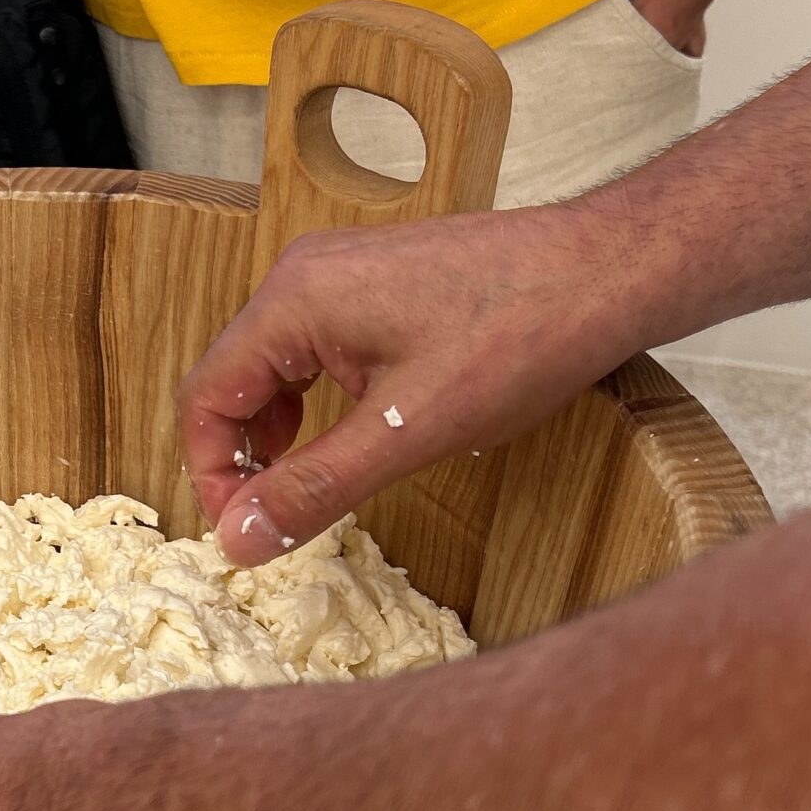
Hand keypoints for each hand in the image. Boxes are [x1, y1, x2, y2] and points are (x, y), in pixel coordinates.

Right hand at [179, 205, 654, 564]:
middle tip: (275, 519)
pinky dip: (312, 399)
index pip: (205, 395)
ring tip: (310, 485)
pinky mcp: (373, 280)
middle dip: (242, 454)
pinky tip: (350, 434)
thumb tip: (239, 539)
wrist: (605, 271)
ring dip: (275, 430)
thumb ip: (313, 487)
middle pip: (231, 376)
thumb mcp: (407, 433)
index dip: (212, 473)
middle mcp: (302, 275)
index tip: (244, 532)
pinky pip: (312, 345)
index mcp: (294, 302)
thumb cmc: (517, 339)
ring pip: (271, 363)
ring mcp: (338, 272)